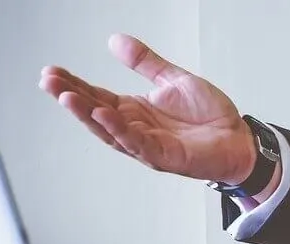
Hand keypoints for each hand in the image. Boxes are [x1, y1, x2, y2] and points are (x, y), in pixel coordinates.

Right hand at [39, 34, 255, 183]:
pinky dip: (120, 130)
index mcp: (136, 110)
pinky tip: (105, 115)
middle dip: (72, 98)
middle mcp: (136, 128)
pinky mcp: (165, 156)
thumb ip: (146, 63)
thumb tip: (116, 40)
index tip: (51, 72)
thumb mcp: (174, 80)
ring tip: (67, 97)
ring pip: (110, 131)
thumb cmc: (211, 116)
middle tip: (49, 82)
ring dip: (88, 115)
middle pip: (96, 113)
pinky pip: (138, 143)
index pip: (97, 96)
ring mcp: (148, 144)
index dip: (75, 85)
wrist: (240, 138)